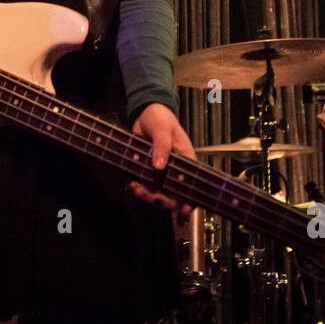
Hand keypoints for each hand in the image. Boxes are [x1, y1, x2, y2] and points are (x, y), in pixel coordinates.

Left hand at [127, 103, 196, 221]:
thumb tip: (159, 165)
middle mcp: (174, 169)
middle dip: (162, 201)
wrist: (145, 113)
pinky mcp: (147, 170)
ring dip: (147, 196)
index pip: (191, 186)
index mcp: (186, 161)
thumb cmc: (161, 118)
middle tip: (152, 197)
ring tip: (136, 189)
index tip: (183, 209)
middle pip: (173, 195)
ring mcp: (161, 172)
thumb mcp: (164, 129)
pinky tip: (133, 185)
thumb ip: (163, 146)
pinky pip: (145, 186)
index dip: (189, 201)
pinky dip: (139, 189)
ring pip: (157, 193)